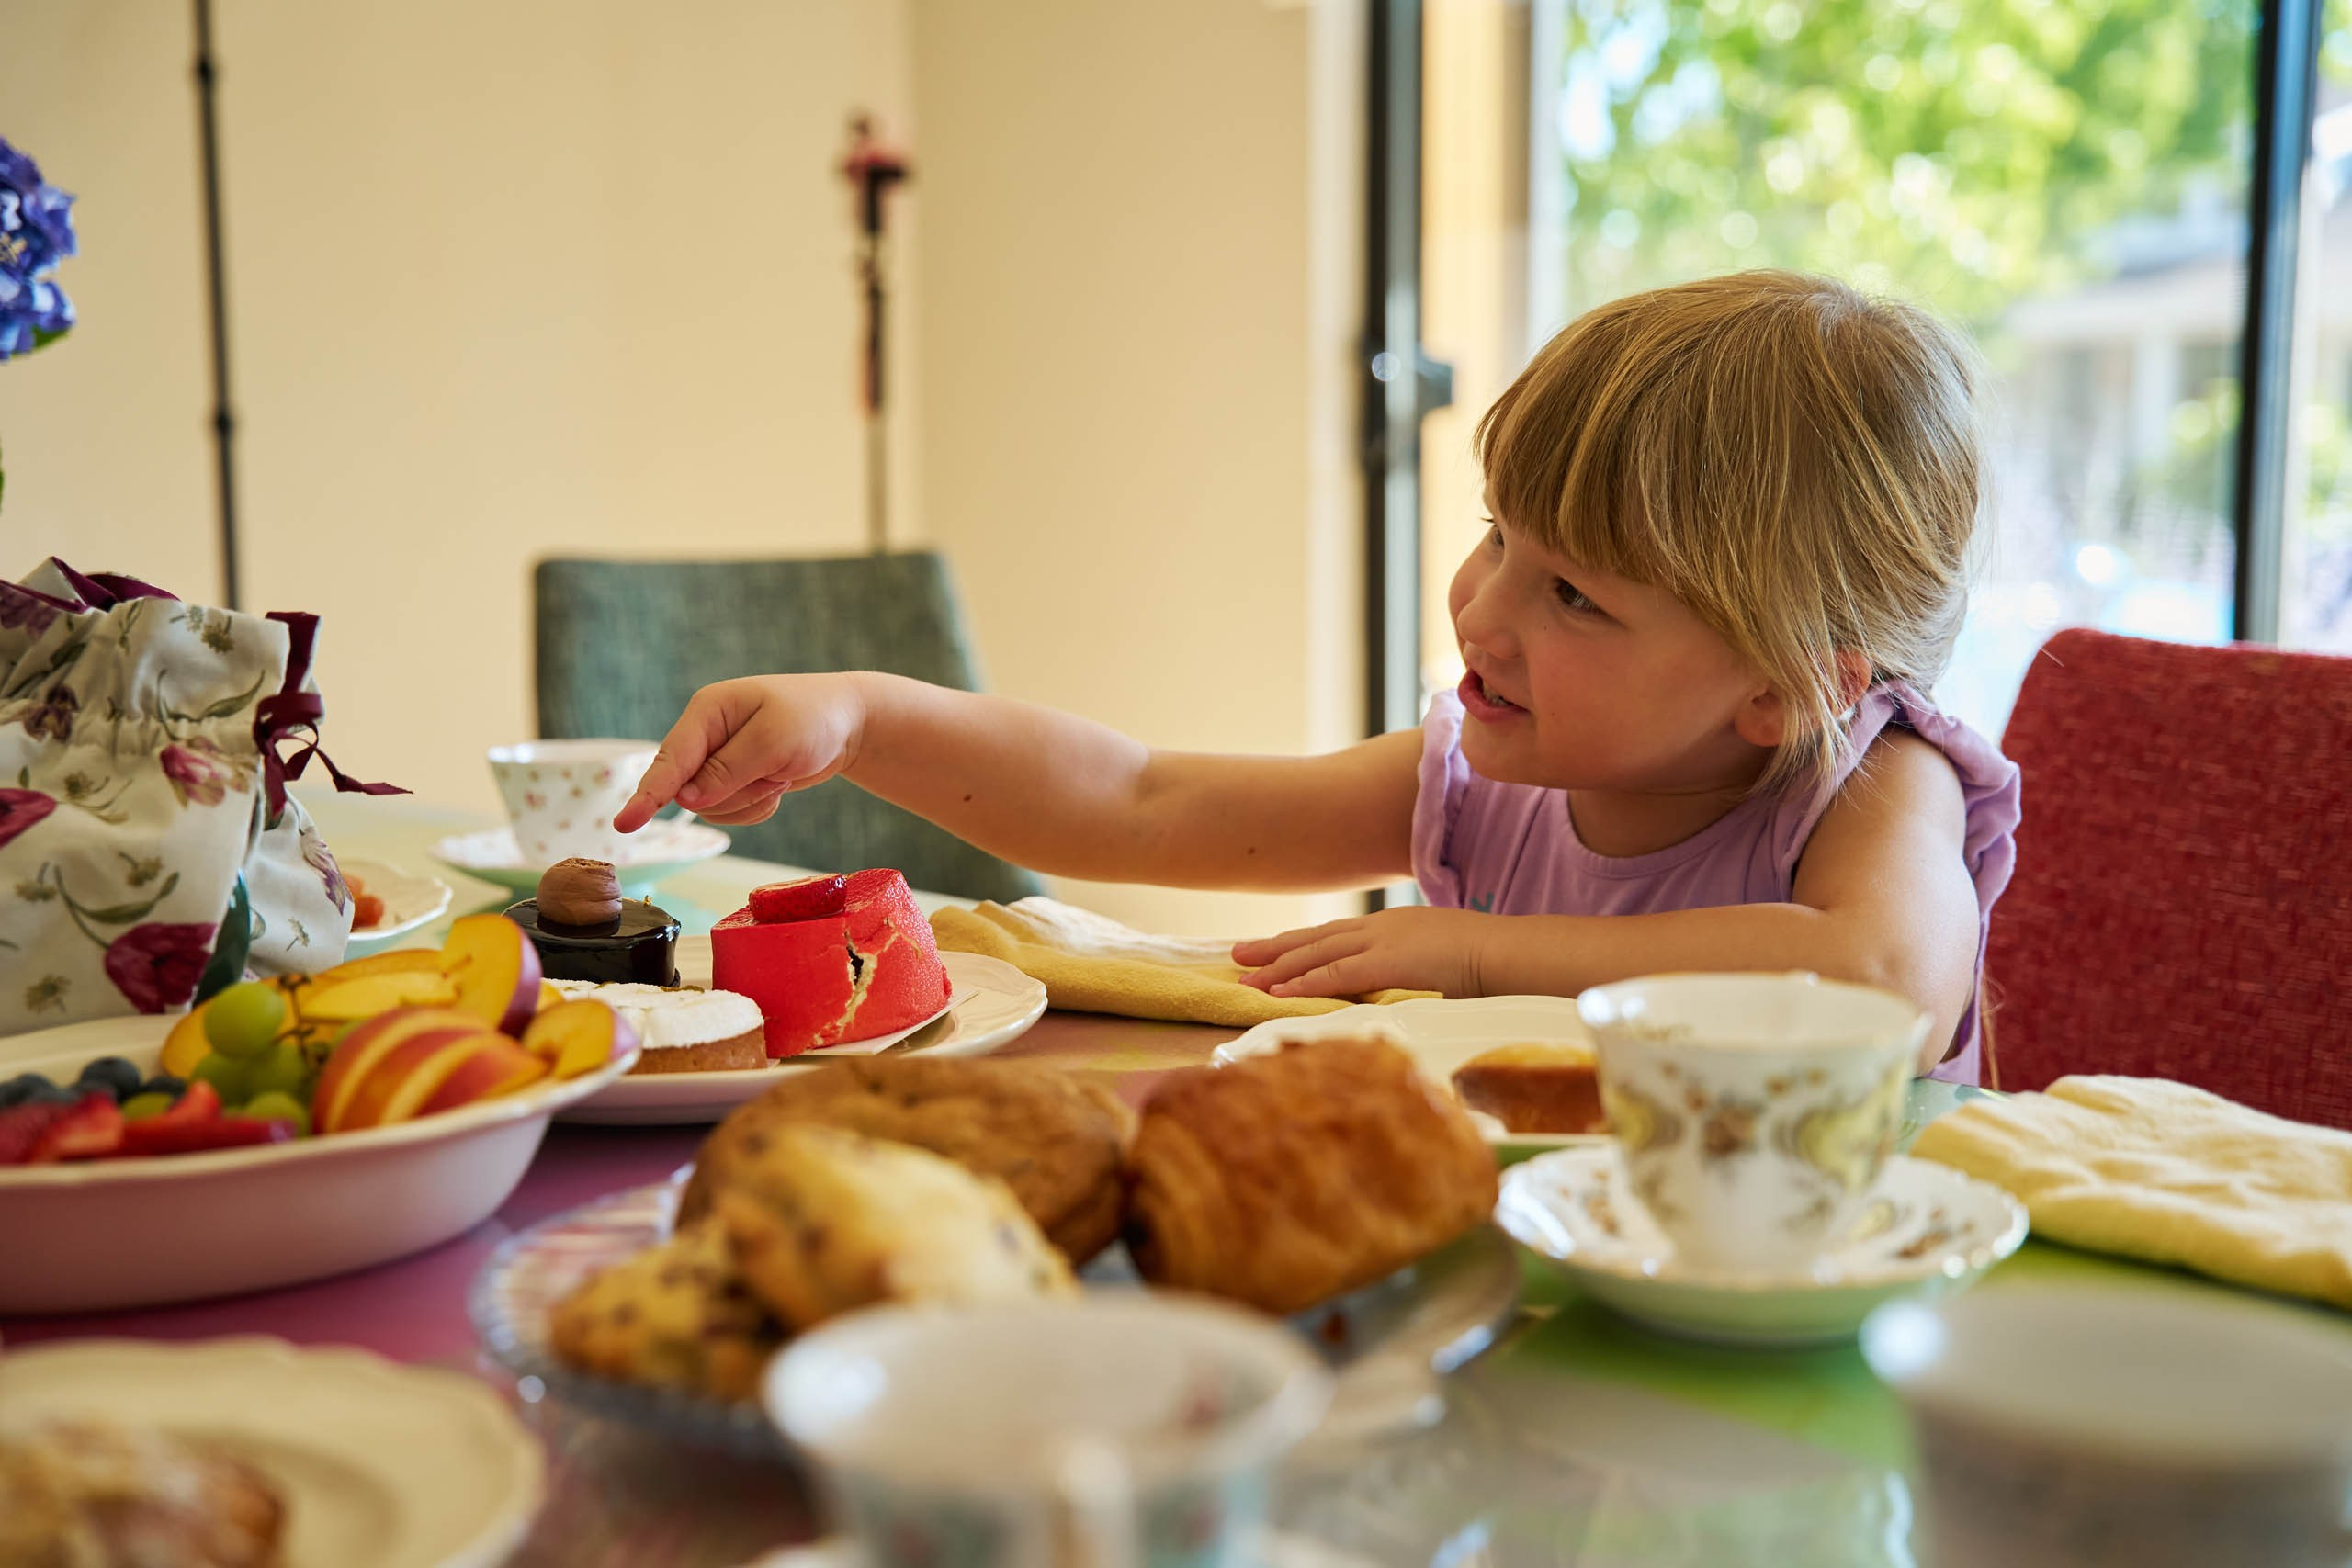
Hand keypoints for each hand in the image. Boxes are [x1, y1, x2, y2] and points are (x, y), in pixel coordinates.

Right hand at [611, 674, 865, 831]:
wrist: (850, 722)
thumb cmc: (814, 718)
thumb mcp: (774, 740)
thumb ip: (727, 770)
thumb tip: (686, 799)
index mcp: (708, 711)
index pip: (670, 759)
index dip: (649, 794)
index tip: (625, 824)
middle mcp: (707, 735)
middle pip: (693, 791)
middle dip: (737, 791)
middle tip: (775, 769)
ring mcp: (720, 759)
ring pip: (714, 807)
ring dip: (752, 798)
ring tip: (780, 769)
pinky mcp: (735, 780)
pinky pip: (735, 813)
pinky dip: (761, 805)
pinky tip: (780, 779)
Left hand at [1232, 906, 1486, 998]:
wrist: (1511, 954)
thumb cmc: (1491, 965)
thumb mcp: (1446, 966)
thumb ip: (1421, 974)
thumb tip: (1413, 992)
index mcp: (1397, 927)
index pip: (1339, 935)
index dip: (1303, 944)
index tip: (1273, 950)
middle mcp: (1384, 927)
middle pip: (1318, 938)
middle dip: (1276, 948)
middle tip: (1237, 954)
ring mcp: (1385, 942)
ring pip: (1319, 954)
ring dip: (1279, 967)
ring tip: (1245, 977)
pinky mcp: (1389, 962)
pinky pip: (1337, 974)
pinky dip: (1305, 982)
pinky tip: (1278, 992)